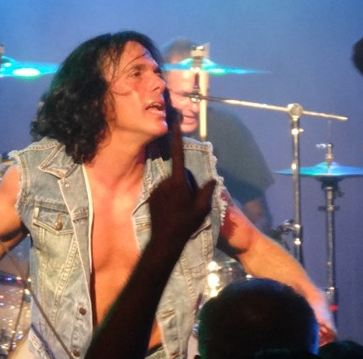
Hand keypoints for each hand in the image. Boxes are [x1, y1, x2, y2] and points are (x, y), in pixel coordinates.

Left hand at [147, 120, 216, 246]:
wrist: (165, 241)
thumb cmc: (186, 224)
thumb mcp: (202, 209)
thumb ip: (207, 192)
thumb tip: (212, 180)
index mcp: (178, 181)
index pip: (178, 154)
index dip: (176, 137)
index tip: (174, 122)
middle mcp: (165, 181)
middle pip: (178, 175)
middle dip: (184, 184)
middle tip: (188, 203)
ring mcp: (156, 189)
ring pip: (170, 185)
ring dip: (175, 192)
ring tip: (179, 210)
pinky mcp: (150, 196)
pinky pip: (162, 192)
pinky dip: (168, 198)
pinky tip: (171, 212)